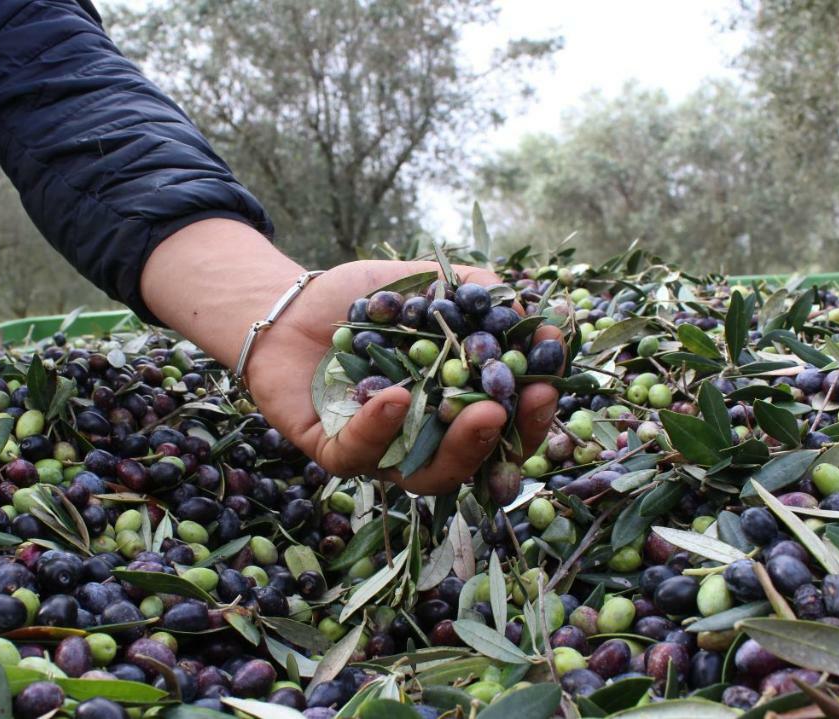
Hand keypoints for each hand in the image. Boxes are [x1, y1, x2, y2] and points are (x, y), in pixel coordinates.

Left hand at [243, 260, 561, 494]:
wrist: (289, 307)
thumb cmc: (359, 300)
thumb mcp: (421, 283)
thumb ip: (473, 291)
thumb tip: (527, 308)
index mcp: (453, 406)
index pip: (507, 424)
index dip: (533, 411)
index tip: (549, 380)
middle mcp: (424, 440)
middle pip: (477, 462)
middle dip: (506, 437)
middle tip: (520, 406)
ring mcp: (382, 453)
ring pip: (427, 474)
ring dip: (459, 446)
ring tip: (477, 411)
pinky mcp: (333, 453)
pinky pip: (359, 455)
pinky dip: (380, 428)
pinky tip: (396, 397)